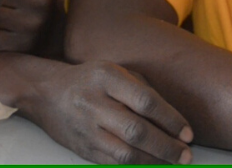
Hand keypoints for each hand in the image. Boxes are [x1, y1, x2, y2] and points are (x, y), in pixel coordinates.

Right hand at [23, 61, 192, 164]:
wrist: (45, 92)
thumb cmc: (88, 80)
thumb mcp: (113, 72)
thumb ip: (141, 90)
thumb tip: (174, 121)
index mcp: (105, 77)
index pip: (145, 101)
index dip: (170, 119)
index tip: (187, 133)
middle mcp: (93, 102)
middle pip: (136, 131)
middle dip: (166, 147)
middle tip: (186, 155)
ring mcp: (86, 129)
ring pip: (125, 153)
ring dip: (155, 162)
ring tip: (173, 163)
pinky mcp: (82, 149)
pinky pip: (114, 164)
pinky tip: (151, 166)